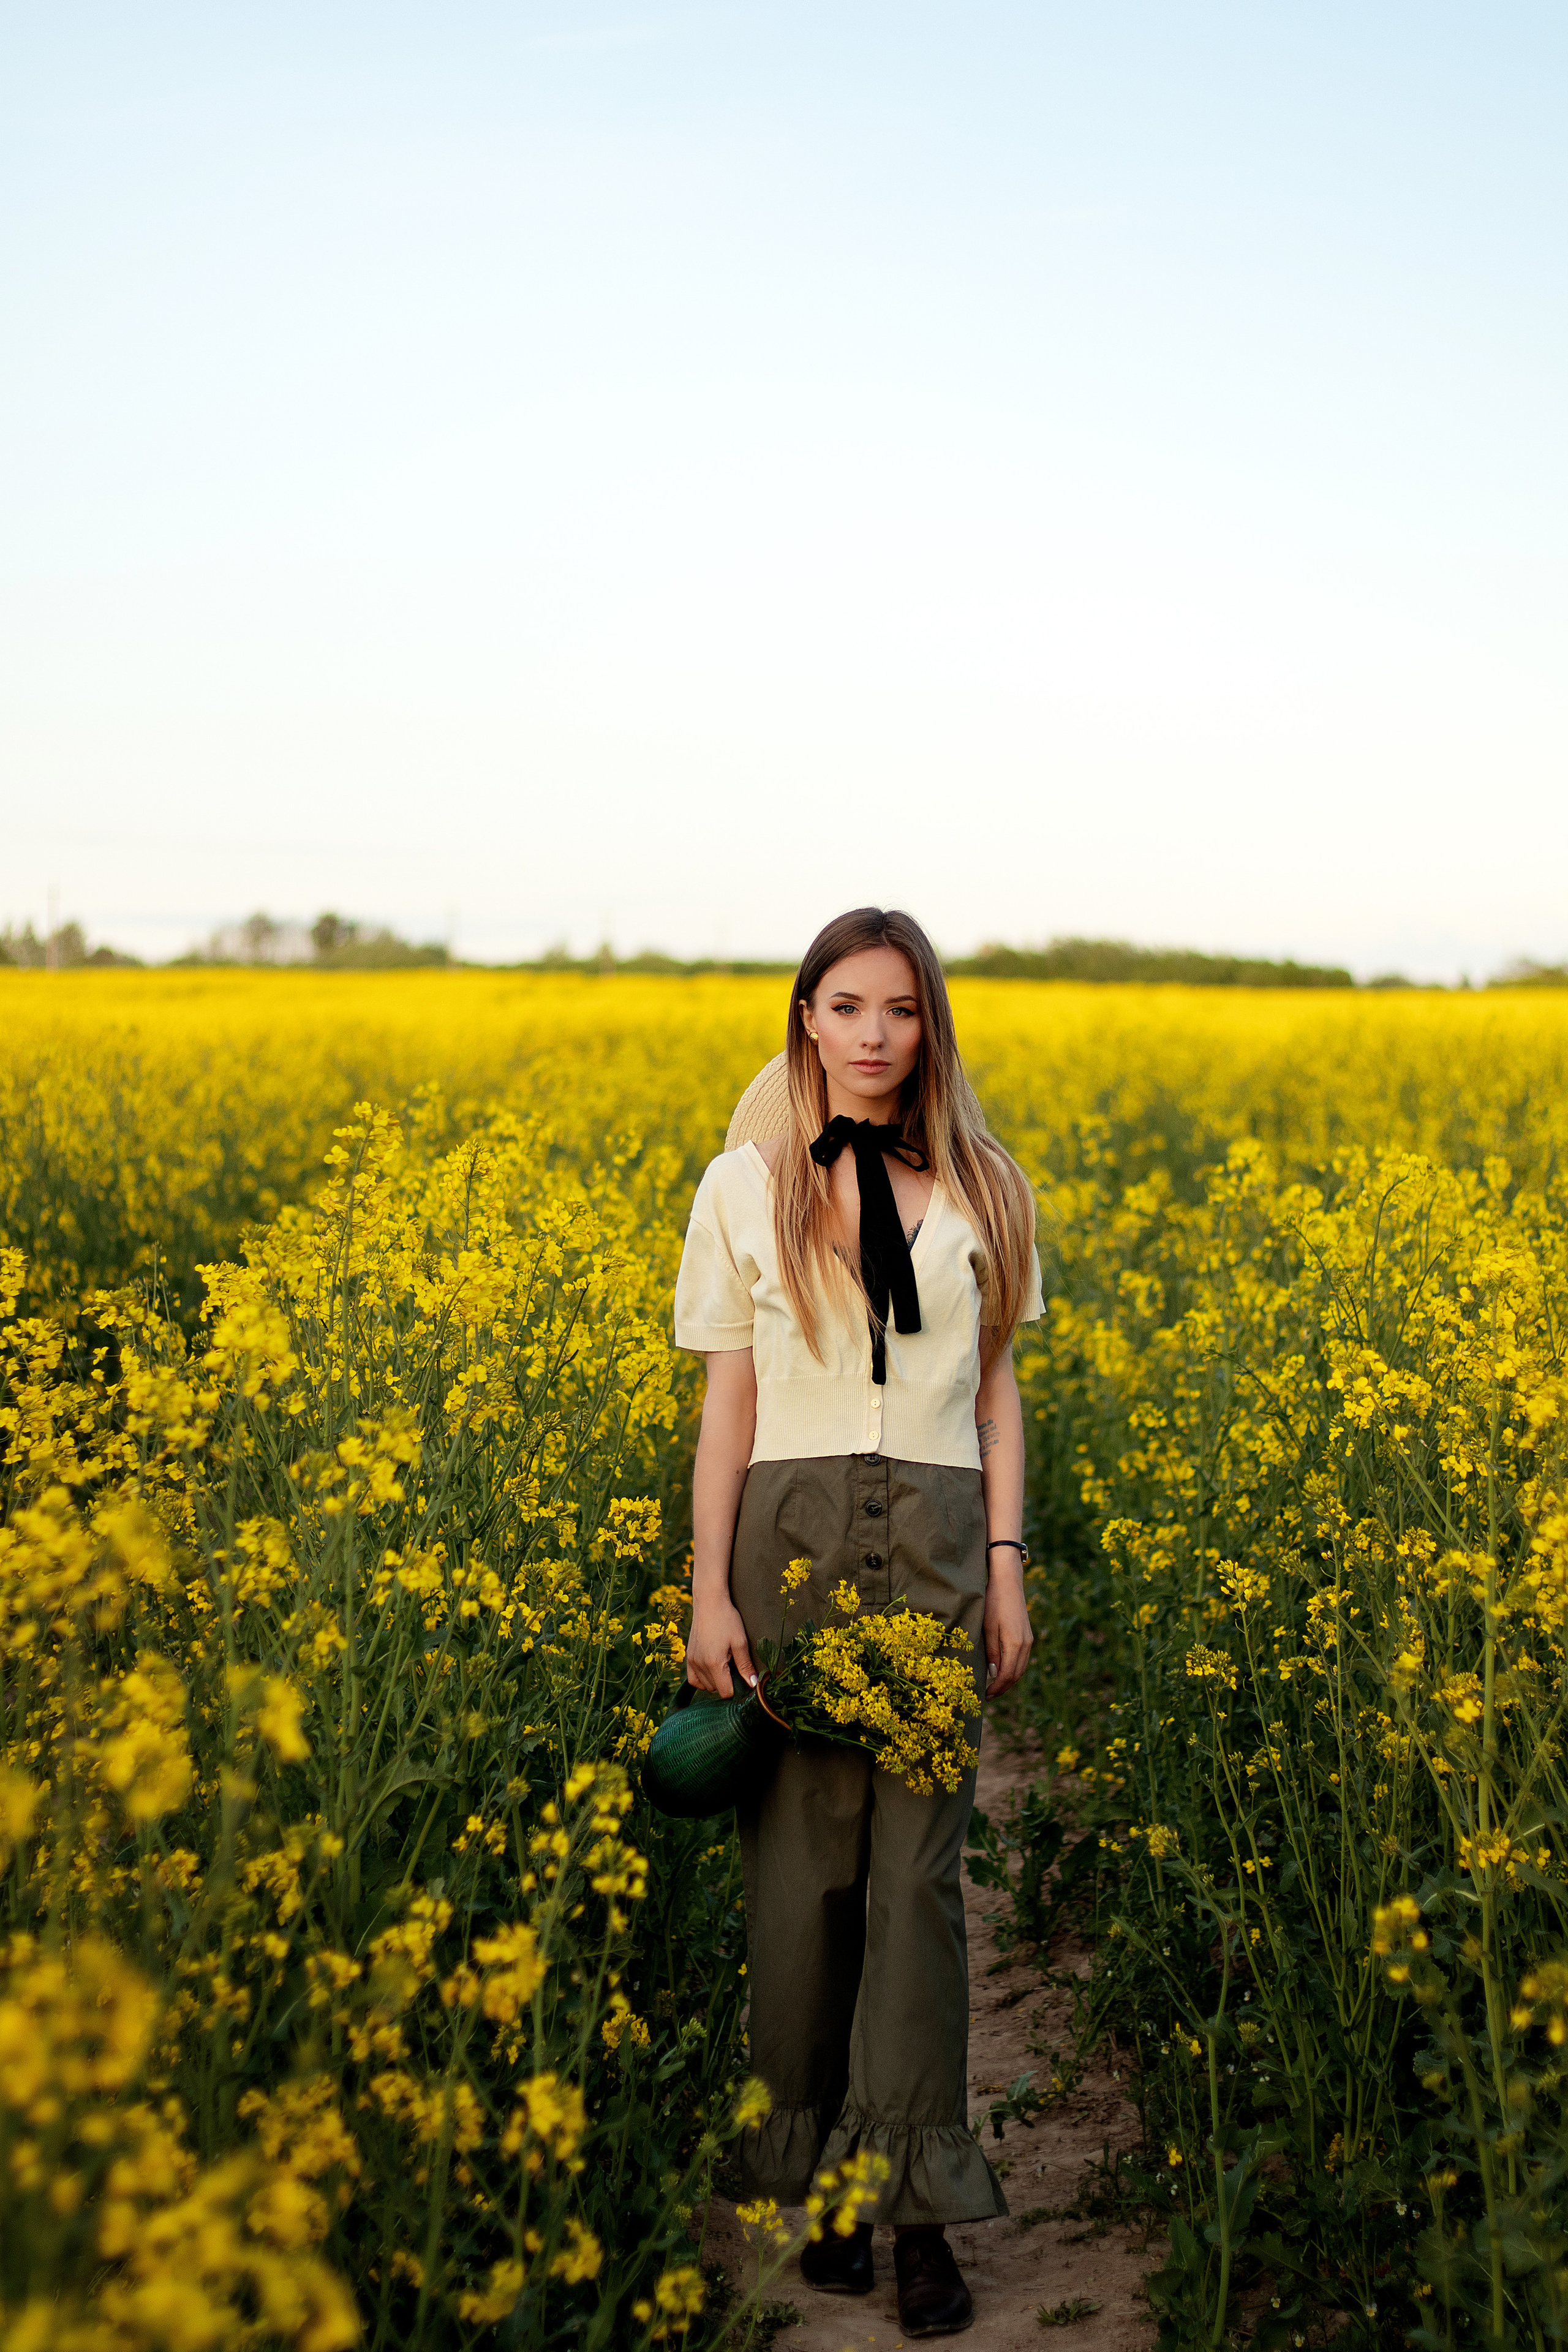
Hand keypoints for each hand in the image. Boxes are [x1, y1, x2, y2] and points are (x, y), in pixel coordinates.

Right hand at [685, 1593, 756, 1697]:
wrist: (709, 1602)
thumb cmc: (727, 1619)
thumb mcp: (740, 1642)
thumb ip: (745, 1665)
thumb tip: (753, 1684)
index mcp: (713, 1663)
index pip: (726, 1692)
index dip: (737, 1688)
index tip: (743, 1676)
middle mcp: (699, 1665)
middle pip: (716, 1689)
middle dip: (727, 1683)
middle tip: (734, 1665)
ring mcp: (692, 1661)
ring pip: (705, 1686)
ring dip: (716, 1681)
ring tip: (724, 1663)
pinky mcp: (688, 1657)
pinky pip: (693, 1679)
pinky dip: (702, 1680)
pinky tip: (712, 1670)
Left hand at [983, 1558, 1033, 1697]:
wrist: (1008, 1582)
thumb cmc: (993, 1602)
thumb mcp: (987, 1628)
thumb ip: (991, 1652)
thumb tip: (993, 1674)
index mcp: (1015, 1644)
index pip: (1007, 1675)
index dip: (997, 1688)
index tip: (985, 1696)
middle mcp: (1026, 1644)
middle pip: (1016, 1675)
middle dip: (1003, 1687)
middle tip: (988, 1696)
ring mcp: (1029, 1640)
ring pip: (1021, 1668)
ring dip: (1009, 1680)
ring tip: (994, 1687)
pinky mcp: (1027, 1635)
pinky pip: (1022, 1659)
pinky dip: (1014, 1669)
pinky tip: (1002, 1670)